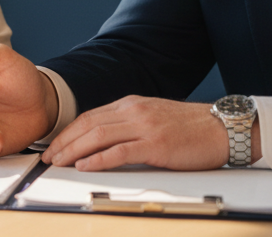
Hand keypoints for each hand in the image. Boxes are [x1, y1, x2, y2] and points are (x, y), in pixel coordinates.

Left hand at [43, 96, 252, 171]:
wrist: (223, 128)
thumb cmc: (190, 128)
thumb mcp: (153, 118)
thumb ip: (129, 124)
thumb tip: (102, 141)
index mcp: (130, 104)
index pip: (89, 116)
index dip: (68, 131)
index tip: (54, 145)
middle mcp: (133, 111)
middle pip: (88, 124)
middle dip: (64, 141)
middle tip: (48, 157)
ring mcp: (144, 127)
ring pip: (98, 136)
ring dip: (74, 150)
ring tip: (59, 163)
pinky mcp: (156, 145)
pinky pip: (119, 151)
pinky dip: (98, 159)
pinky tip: (85, 166)